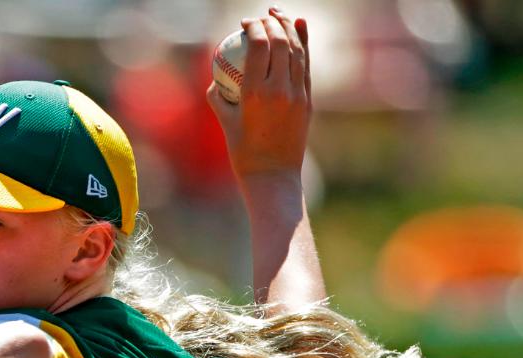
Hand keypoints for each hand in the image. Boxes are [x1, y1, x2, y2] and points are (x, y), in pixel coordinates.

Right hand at [207, 7, 310, 184]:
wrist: (272, 176)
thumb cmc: (242, 152)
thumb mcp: (224, 121)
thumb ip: (218, 96)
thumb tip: (215, 77)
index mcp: (254, 93)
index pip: (258, 46)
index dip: (253, 27)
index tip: (245, 23)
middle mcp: (278, 89)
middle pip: (279, 43)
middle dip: (271, 22)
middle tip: (262, 16)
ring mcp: (297, 94)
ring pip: (296, 51)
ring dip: (289, 28)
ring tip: (279, 16)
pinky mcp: (308, 100)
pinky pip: (305, 65)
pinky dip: (304, 44)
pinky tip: (300, 27)